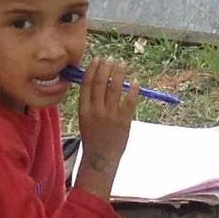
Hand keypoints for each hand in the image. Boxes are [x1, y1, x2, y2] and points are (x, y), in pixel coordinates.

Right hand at [74, 56, 137, 177]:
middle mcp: (96, 110)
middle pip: (100, 83)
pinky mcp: (124, 120)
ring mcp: (111, 115)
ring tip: (122, 64)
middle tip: (111, 59)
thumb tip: (98, 80)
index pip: (87, 84)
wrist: (101, 158)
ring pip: (115, 88)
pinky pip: (130, 100)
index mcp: (84, 109)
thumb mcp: (85, 118)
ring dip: (119, 73)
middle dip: (106, 68)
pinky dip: (133, 89)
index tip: (97, 59)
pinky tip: (135, 82)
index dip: (93, 70)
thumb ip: (90, 102)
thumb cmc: (93, 137)